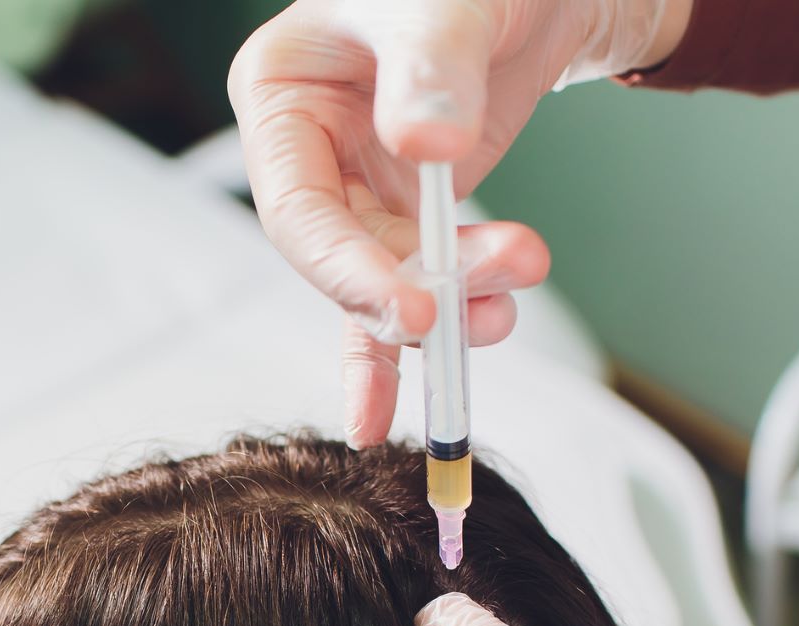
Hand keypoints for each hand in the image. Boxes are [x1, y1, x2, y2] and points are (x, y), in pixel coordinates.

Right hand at [228, 0, 688, 445]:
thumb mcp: (445, 0)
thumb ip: (432, 68)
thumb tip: (425, 146)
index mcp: (281, 92)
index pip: (297, 210)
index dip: (350, 270)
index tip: (420, 305)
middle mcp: (309, 152)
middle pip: (341, 258)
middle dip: (417, 292)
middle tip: (488, 305)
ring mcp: (359, 189)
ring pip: (388, 281)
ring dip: (454, 304)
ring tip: (518, 285)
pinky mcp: (410, 215)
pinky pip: (402, 293)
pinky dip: (411, 347)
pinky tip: (401, 411)